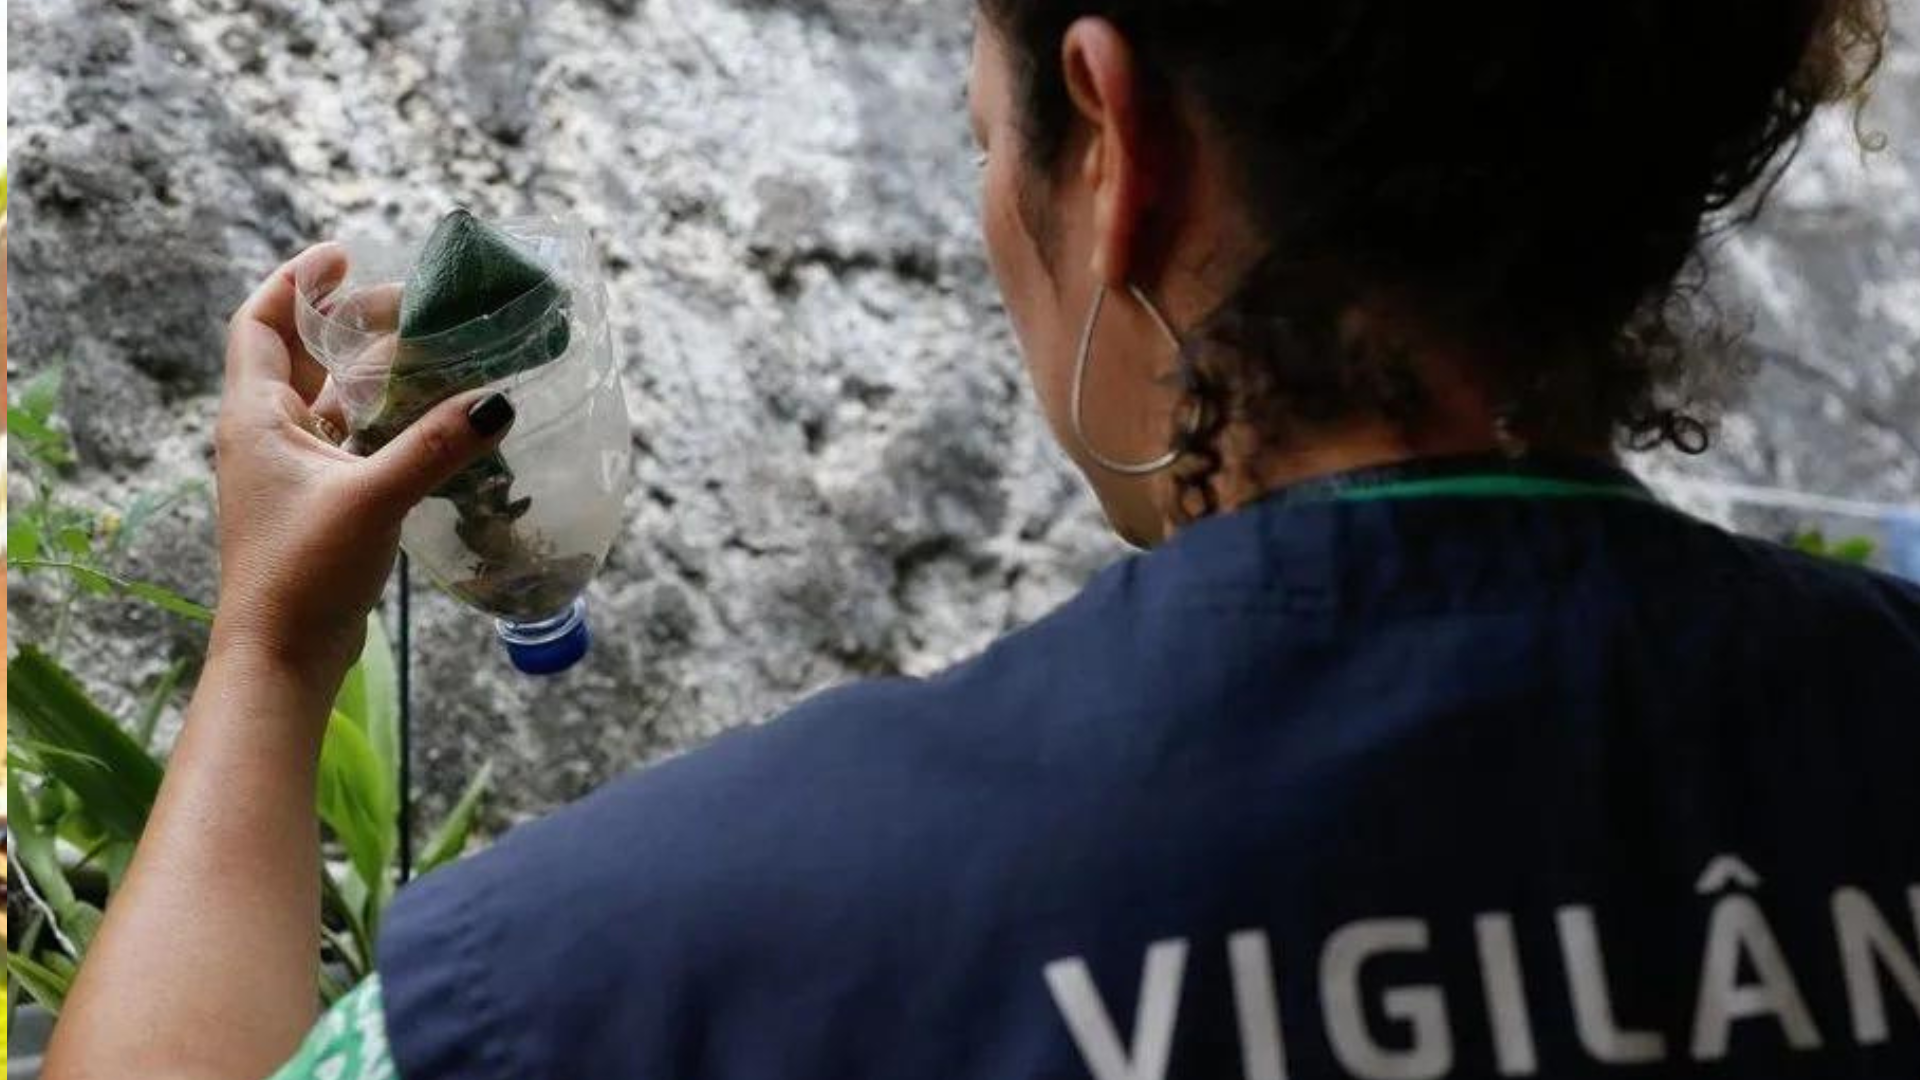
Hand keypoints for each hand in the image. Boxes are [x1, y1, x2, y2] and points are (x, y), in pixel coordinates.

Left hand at [211, 244, 516, 694]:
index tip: (342, 254)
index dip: (297, 282)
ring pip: (329, 400)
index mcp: (256, 417)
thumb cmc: (304, 574)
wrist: (280, 658)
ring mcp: (290, 472)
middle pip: (302, 355)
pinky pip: (349, 441)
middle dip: (352, 323)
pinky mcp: (316, 504)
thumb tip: (497, 400)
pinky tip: (426, 420)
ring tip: (425, 350)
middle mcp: (265, 436)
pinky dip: (382, 420)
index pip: (261, 323)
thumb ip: (435, 446)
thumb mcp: (374, 499)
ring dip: (370, 372)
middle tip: (411, 306)